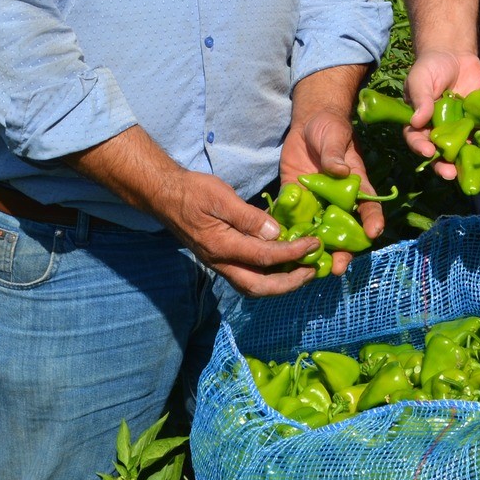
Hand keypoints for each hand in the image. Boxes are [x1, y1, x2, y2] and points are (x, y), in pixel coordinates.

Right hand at [155, 170, 318, 296]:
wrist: (165, 196)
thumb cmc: (192, 192)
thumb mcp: (221, 197)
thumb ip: (248, 217)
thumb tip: (276, 234)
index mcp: (222, 247)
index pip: (265, 257)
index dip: (293, 253)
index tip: (314, 244)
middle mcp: (221, 263)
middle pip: (260, 287)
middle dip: (290, 283)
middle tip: (314, 271)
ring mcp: (220, 264)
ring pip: (254, 286)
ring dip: (281, 284)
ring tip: (304, 271)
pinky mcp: (221, 260)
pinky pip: (248, 277)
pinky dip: (269, 276)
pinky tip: (284, 265)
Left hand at [280, 106, 381, 272]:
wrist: (307, 123)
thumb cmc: (329, 128)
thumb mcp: (334, 137)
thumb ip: (335, 154)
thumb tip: (340, 170)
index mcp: (354, 186)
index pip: (368, 206)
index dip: (373, 221)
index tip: (374, 233)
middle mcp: (337, 200)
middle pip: (344, 230)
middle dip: (344, 250)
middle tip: (339, 267)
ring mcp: (316, 203)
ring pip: (319, 232)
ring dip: (316, 251)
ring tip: (311, 268)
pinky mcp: (295, 200)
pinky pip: (292, 220)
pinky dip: (289, 234)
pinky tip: (283, 249)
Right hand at [403, 49, 479, 179]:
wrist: (455, 55)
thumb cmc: (431, 66)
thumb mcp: (421, 79)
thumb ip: (420, 98)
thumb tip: (417, 121)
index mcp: (420, 123)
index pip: (416, 139)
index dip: (420, 147)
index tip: (427, 152)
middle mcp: (439, 131)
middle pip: (439, 153)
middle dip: (443, 165)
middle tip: (449, 174)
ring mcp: (459, 129)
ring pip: (461, 150)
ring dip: (465, 163)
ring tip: (470, 172)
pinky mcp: (477, 123)